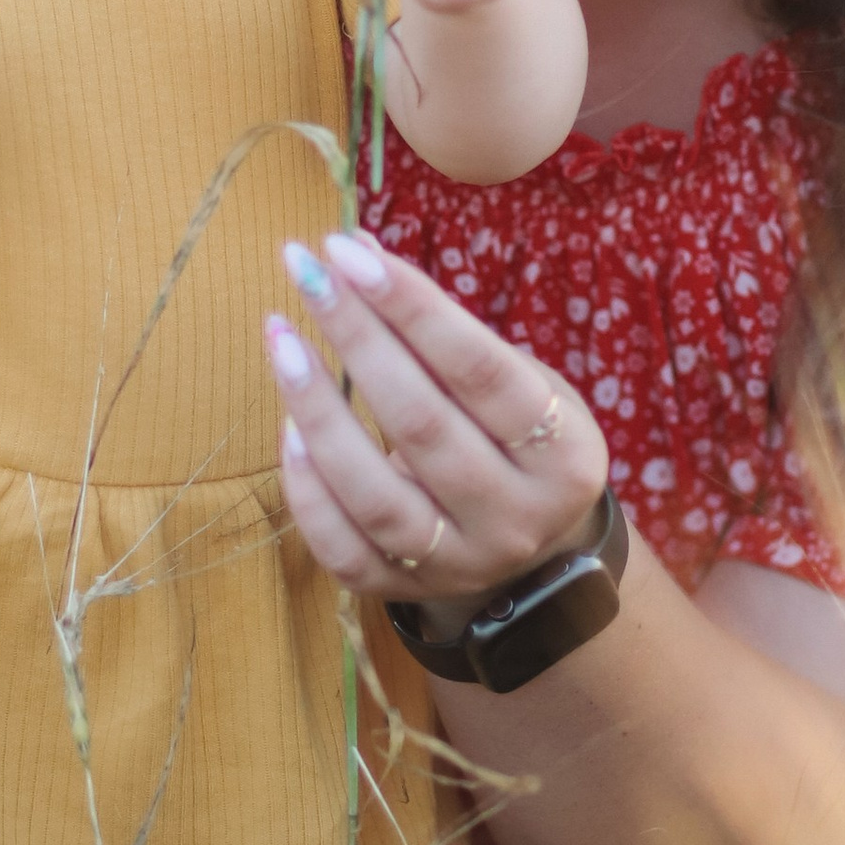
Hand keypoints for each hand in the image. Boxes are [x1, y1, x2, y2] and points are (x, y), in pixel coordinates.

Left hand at [264, 229, 610, 609]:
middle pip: (422, 425)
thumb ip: (454, 337)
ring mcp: (460, 564)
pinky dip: (308, 489)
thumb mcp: (527, 387)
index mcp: (564, 455)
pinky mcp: (405, 594)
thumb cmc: (517, 440)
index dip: (411, 305)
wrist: (536, 555)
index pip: (480, 369)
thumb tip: (359, 259)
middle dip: (356, 337)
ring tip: (279, 338)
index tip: (348, 250)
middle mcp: (516, 517)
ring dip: (317, 410)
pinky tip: (287, 429)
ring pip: (375, 496)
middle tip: (303, 269)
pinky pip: (342, 549)